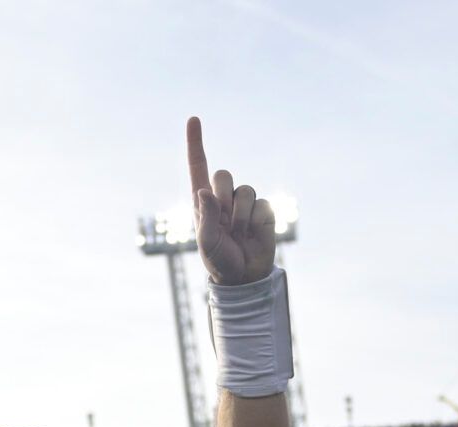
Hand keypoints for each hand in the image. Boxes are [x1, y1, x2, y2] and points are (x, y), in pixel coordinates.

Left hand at [186, 118, 278, 285]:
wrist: (244, 276)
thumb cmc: (220, 259)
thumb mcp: (206, 242)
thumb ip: (204, 217)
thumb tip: (203, 191)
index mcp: (203, 201)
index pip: (198, 166)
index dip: (196, 143)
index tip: (194, 119)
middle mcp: (223, 197)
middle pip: (223, 174)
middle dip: (222, 195)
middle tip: (223, 222)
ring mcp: (244, 202)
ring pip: (243, 189)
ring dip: (239, 215)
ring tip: (237, 233)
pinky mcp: (263, 209)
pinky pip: (260, 203)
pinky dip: (255, 220)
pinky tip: (252, 234)